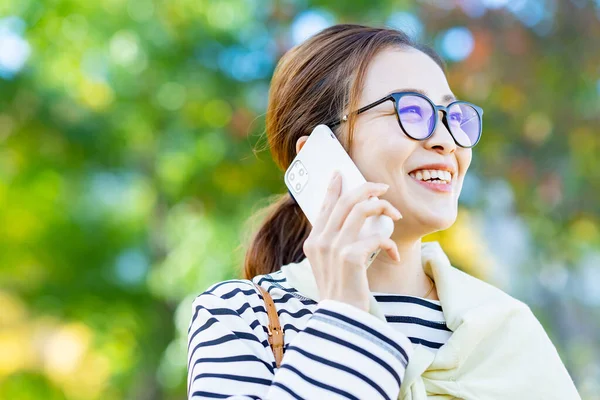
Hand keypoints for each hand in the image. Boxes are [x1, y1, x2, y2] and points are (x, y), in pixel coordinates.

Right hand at [302, 171, 402, 311]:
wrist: (341, 320)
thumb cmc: (340, 292)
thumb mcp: (330, 265)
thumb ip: (335, 243)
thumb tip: (356, 220)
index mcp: (313, 242)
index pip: (324, 206)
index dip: (334, 187)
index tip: (342, 173)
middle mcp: (320, 241)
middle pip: (345, 201)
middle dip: (367, 189)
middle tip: (383, 188)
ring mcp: (334, 249)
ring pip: (361, 210)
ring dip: (383, 208)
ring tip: (395, 215)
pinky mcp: (351, 258)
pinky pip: (377, 237)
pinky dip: (391, 244)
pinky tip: (395, 255)